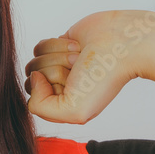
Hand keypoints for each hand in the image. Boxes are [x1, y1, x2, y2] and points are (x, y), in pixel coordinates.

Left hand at [23, 10, 145, 123]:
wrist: (122, 43)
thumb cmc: (104, 77)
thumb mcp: (73, 111)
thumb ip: (41, 107)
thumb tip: (34, 79)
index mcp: (63, 106)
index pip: (34, 100)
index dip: (48, 90)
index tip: (71, 85)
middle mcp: (60, 87)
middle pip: (32, 78)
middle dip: (54, 71)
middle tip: (78, 70)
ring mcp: (58, 66)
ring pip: (35, 60)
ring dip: (58, 57)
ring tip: (80, 58)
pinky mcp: (58, 46)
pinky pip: (39, 46)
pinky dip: (56, 44)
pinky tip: (76, 46)